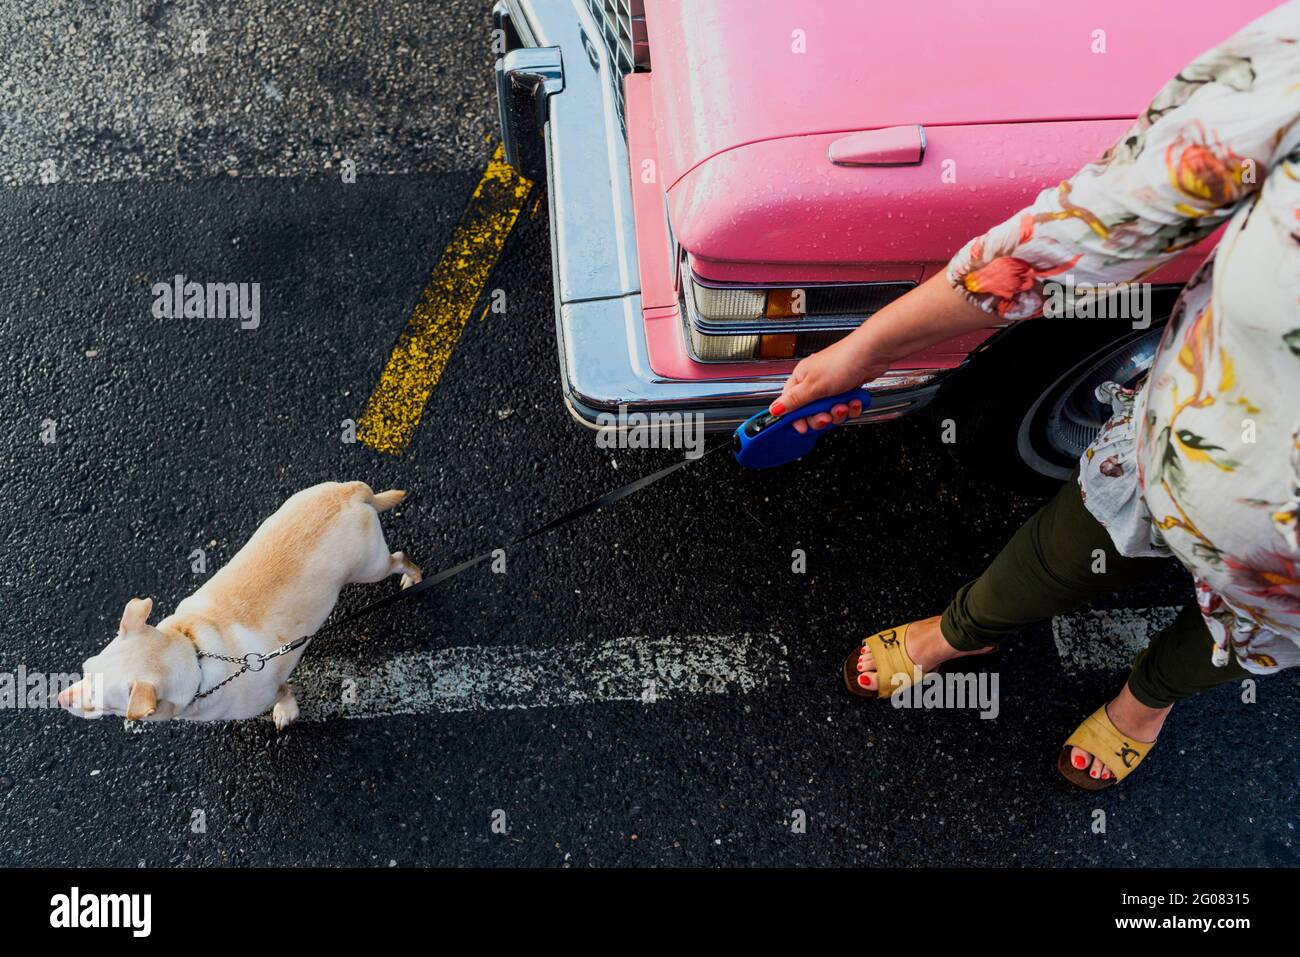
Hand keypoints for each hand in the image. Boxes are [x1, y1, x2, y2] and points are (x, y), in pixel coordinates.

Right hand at [768, 334, 890, 432]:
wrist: (872, 354)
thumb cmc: (842, 361)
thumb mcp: (813, 386)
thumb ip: (793, 401)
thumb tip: (774, 410)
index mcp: (801, 379)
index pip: (790, 405)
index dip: (796, 418)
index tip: (803, 426)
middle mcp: (815, 382)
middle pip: (811, 412)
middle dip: (822, 417)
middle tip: (827, 415)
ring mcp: (832, 387)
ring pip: (830, 412)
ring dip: (839, 412)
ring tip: (844, 404)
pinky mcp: (847, 390)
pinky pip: (845, 407)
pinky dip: (851, 407)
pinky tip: (854, 400)